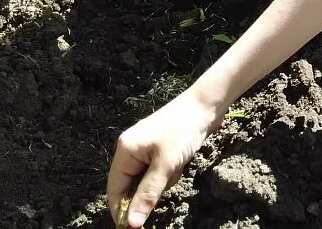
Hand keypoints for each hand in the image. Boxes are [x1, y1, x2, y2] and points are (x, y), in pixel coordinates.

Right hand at [107, 90, 221, 228]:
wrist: (206, 105)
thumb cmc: (183, 130)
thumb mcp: (166, 165)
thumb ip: (147, 194)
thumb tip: (131, 224)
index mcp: (125, 150)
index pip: (115, 189)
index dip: (122, 210)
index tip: (135, 227)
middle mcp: (131, 150)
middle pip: (131, 186)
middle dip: (151, 189)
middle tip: (168, 177)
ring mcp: (145, 149)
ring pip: (148, 181)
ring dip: (164, 180)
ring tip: (177, 165)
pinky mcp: (160, 150)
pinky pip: (159, 173)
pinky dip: (170, 173)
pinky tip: (181, 161)